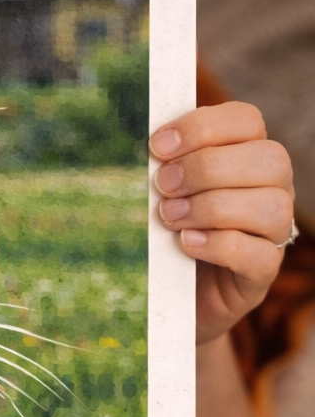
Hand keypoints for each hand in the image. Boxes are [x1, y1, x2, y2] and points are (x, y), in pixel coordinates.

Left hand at [150, 102, 294, 345]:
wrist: (174, 295)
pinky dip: (219, 245)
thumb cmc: (167, 235)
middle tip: (162, 186)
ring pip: (271, 206)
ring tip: (170, 218)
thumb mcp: (163, 196)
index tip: (158, 145)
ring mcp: (272, 232)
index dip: (203, 126)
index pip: (247, 121)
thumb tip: (143, 152)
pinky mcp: (263, 272)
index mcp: (248, 156)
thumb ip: (163, 171)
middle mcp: (272, 189)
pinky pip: (259, 254)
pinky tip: (186, 243)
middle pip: (269, 159)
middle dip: (207, 168)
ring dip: (212, 207)